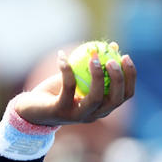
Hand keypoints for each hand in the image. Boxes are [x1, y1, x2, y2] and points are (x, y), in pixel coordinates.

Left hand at [14, 50, 135, 126]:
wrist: (32, 109)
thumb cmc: (58, 91)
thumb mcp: (78, 78)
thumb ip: (95, 65)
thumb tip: (113, 45)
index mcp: (102, 107)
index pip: (126, 95)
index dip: (130, 77)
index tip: (125, 57)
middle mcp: (94, 115)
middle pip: (115, 99)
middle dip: (118, 79)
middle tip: (112, 60)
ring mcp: (77, 115)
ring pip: (95, 98)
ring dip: (97, 77)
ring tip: (93, 58)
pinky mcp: (60, 111)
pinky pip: (68, 88)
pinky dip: (67, 70)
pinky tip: (62, 56)